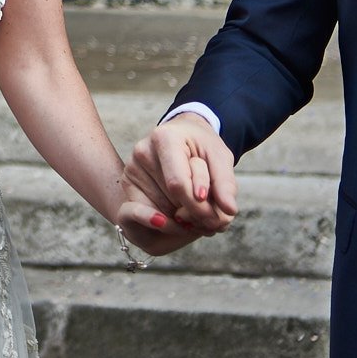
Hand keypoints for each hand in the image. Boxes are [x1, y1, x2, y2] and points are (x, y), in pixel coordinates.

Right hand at [118, 114, 240, 250]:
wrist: (181, 137)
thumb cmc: (202, 147)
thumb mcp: (220, 157)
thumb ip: (225, 183)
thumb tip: (229, 210)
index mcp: (165, 138)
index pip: (178, 184)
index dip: (198, 205)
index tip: (218, 216)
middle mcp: (142, 151)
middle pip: (171, 198)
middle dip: (196, 213)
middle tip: (214, 215)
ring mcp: (132, 168)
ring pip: (160, 210)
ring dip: (184, 218)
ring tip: (198, 207)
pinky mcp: (127, 183)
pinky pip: (148, 214)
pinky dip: (169, 220)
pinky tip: (182, 211)